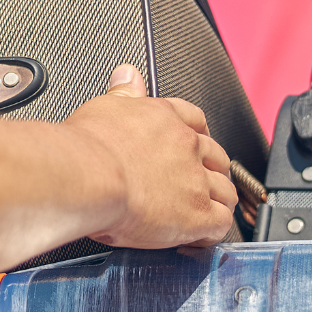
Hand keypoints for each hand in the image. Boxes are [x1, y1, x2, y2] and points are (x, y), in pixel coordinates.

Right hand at [63, 65, 234, 248]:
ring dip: (217, 202)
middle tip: (197, 185)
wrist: (87, 176)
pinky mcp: (197, 214)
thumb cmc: (87, 149)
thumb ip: (123, 93)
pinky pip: (221, 223)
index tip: (192, 147)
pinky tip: (200, 238)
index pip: (195, 121)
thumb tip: (128, 74)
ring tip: (202, 213)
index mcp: (165, 118)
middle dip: (211, 172)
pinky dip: (213, 232)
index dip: (196, 136)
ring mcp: (195, 180)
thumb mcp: (104, 107)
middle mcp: (186, 146)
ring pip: (225, 190)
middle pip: (216, 158)